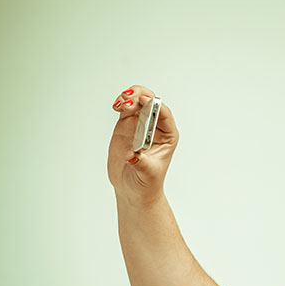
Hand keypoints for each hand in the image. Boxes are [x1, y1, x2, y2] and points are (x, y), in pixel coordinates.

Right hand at [107, 84, 178, 205]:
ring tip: (121, 103)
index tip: (144, 101)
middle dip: (141, 96)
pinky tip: (116, 105)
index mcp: (168, 136)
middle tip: (129, 100)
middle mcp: (155, 128)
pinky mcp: (126, 126)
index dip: (155, 105)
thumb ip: (141, 164)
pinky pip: (125, 108)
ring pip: (137, 101)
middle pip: (150, 103)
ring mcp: (140, 125)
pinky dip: (120, 103)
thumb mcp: (147, 174)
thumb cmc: (147, 182)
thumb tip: (133, 156)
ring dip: (129, 97)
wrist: (133, 189)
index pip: (164, 115)